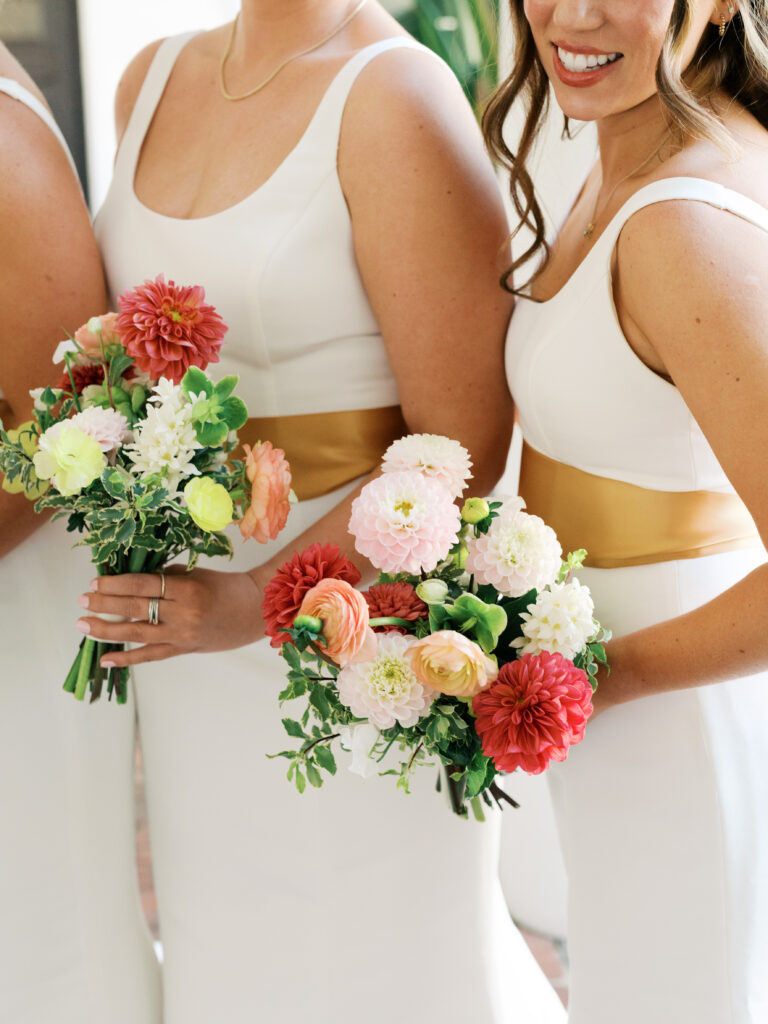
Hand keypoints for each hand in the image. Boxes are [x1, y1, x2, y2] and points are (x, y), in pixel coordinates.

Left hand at [75, 566, 266, 666]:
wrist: (255, 611)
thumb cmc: (227, 587)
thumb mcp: (198, 574)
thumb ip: (167, 576)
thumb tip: (134, 579)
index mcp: (188, 589)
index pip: (143, 585)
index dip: (117, 585)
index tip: (95, 582)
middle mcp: (184, 614)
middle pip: (136, 609)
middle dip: (105, 605)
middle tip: (82, 600)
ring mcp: (183, 635)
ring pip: (138, 634)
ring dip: (107, 631)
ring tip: (83, 625)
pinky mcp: (184, 650)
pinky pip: (151, 656)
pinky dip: (127, 658)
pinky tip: (105, 659)